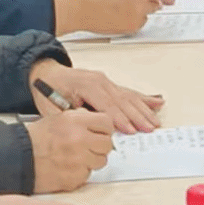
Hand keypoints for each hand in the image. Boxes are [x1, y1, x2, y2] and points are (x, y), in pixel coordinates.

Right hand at [24, 109, 114, 192]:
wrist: (17, 158)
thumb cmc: (36, 138)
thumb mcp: (60, 118)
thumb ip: (82, 119)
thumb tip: (101, 124)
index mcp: (77, 121)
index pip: (107, 123)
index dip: (105, 129)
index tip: (101, 133)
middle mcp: (80, 139)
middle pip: (107, 144)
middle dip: (100, 145)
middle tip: (90, 146)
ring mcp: (78, 160)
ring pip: (101, 161)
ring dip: (92, 160)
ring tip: (78, 157)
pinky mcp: (73, 178)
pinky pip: (87, 175)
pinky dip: (80, 172)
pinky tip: (68, 167)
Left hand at [30, 60, 162, 134]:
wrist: (46, 73)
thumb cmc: (47, 90)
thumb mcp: (51, 107)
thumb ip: (70, 116)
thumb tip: (88, 126)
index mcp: (87, 85)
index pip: (107, 105)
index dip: (119, 118)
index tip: (130, 130)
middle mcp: (101, 81)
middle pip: (123, 100)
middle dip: (137, 116)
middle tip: (150, 128)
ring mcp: (107, 81)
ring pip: (129, 97)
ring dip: (143, 110)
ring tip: (155, 122)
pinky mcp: (109, 84)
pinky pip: (128, 92)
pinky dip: (143, 99)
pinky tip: (156, 102)